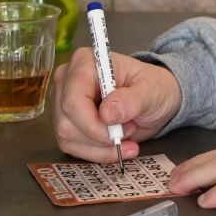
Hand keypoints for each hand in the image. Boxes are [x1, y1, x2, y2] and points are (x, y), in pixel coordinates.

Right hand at [50, 45, 181, 163]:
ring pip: (67, 137)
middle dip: (99, 137)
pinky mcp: (65, 121)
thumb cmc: (152, 87)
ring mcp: (62, 102)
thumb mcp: (152, 91)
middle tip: (128, 131)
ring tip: (125, 135)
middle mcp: (67, 80)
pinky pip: (71, 146)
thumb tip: (107, 114)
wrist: (153, 99)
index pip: (73, 99)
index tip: (117, 134)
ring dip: (99, 147)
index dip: (92, 124)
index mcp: (84, 62)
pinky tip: (116, 146)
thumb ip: (132, 100)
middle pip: (66, 122)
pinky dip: (96, 153)